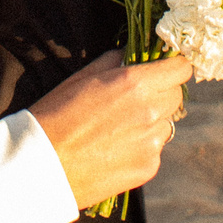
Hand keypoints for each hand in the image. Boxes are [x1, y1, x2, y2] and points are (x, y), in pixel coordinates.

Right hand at [28, 50, 194, 211]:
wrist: (40, 165)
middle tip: (135, 100)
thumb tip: (132, 55)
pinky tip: (114, 151)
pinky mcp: (148, 167)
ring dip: (152, 122)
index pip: (181, 68)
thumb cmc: (55, 114)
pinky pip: (154, 150)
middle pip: (177, 95)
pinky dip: (142, 148)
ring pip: (167, 124)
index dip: (173, 66)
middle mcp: (151, 111)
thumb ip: (115, 62)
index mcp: (136, 83)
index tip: (165, 69)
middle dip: (162, 93)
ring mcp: (152, 142)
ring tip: (119, 129)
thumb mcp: (82, 76)